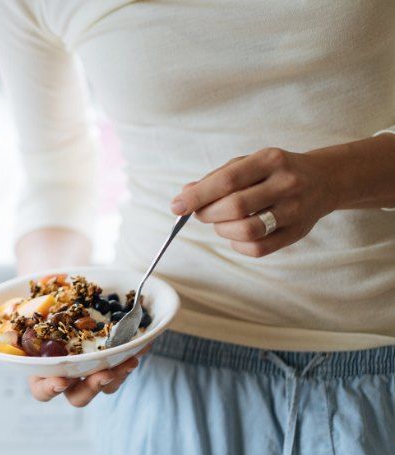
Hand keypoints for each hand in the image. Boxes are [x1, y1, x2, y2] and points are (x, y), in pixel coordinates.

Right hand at [0, 226, 144, 406]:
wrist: (55, 279)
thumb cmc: (31, 301)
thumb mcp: (12, 312)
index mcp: (42, 369)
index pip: (44, 390)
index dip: (52, 389)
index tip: (60, 379)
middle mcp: (68, 371)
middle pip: (80, 395)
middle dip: (93, 388)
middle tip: (103, 374)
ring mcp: (92, 363)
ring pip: (107, 383)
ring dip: (119, 375)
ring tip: (128, 360)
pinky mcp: (112, 350)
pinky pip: (125, 359)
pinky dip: (135, 352)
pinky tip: (144, 342)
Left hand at [170, 147, 339, 256]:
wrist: (324, 179)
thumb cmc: (275, 171)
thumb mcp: (248, 163)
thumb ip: (216, 177)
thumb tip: (185, 195)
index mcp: (269, 160)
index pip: (227, 180)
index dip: (197, 196)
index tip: (177, 206)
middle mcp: (286, 183)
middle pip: (235, 207)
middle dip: (208, 214)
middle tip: (200, 213)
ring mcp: (295, 210)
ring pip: (247, 231)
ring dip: (222, 230)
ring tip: (220, 222)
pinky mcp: (298, 232)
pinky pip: (259, 249)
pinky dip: (237, 245)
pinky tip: (235, 235)